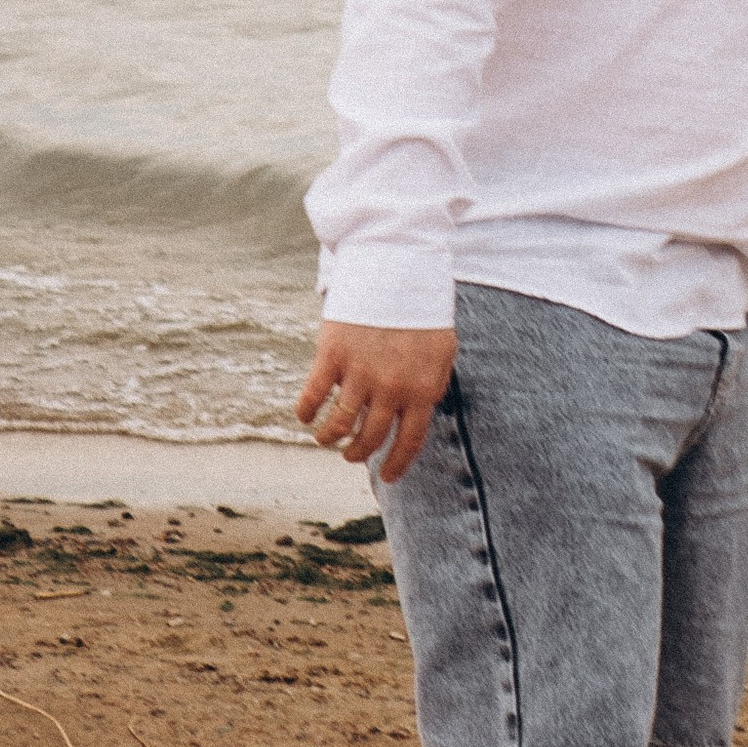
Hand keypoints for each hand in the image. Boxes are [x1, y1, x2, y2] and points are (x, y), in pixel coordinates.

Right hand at [296, 321, 456, 483]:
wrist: (399, 268)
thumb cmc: (423, 310)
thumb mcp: (442, 351)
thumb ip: (431, 385)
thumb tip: (419, 414)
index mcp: (422, 389)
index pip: (409, 442)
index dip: (397, 465)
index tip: (387, 478)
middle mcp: (391, 388)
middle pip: (370, 438)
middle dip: (358, 453)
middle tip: (351, 455)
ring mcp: (360, 373)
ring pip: (339, 425)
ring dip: (329, 438)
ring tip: (325, 439)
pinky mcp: (332, 356)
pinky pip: (313, 396)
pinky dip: (305, 412)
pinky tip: (305, 416)